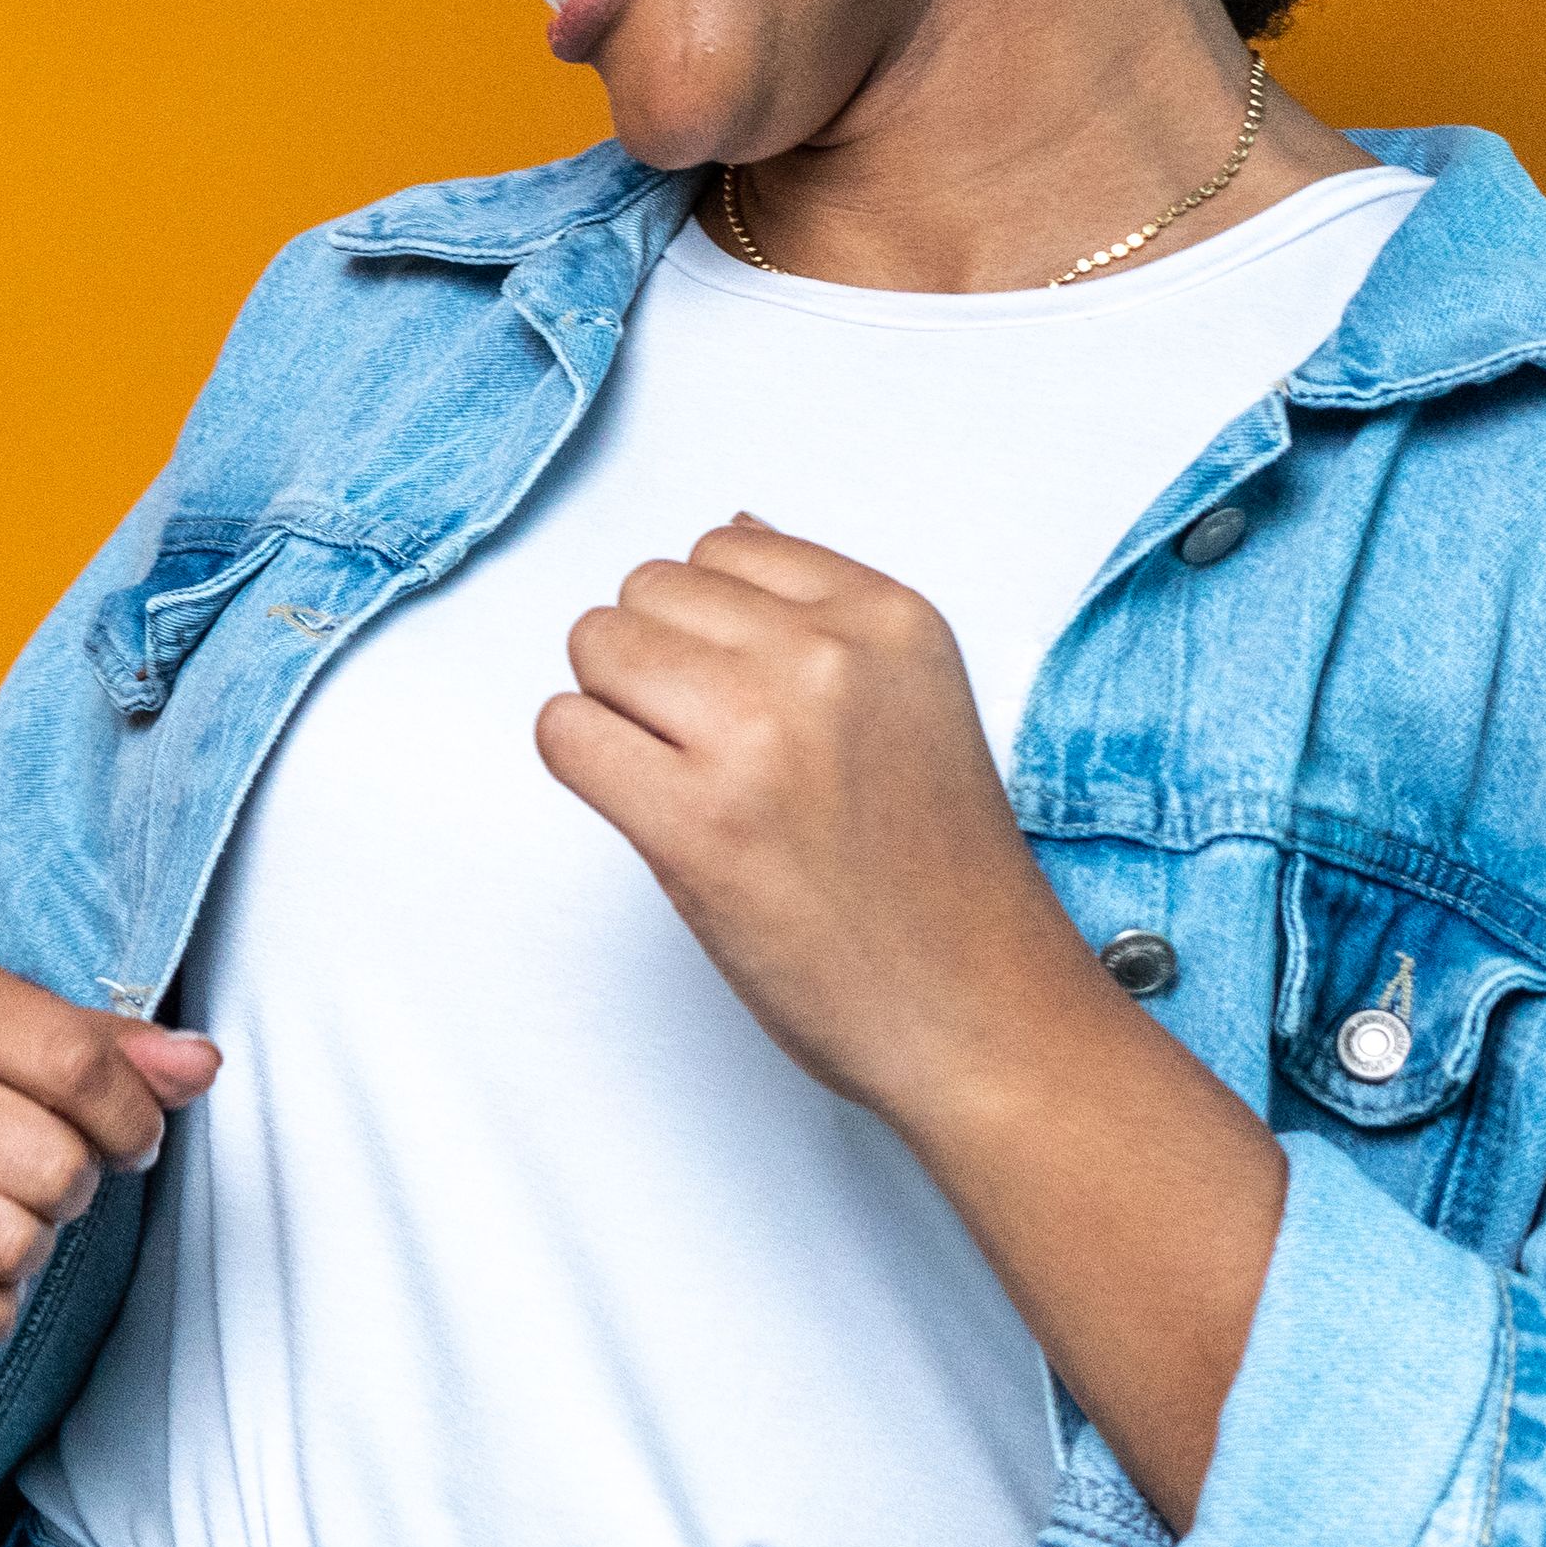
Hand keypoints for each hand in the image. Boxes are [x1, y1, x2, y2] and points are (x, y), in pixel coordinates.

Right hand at [0, 954, 220, 1390]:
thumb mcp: (53, 1050)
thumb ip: (130, 1056)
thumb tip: (197, 1064)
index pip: (81, 1066)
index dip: (132, 1121)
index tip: (129, 1138)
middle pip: (54, 1167)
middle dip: (72, 1189)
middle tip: (38, 1179)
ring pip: (6, 1245)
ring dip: (25, 1250)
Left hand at [534, 515, 1094, 1113]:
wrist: (980, 1012)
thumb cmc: (943, 880)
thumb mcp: (917, 701)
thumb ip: (821, 615)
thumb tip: (734, 534)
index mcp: (887, 619)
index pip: (724, 546)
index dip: (708, 624)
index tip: (742, 693)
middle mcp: (824, 658)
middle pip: (646, 591)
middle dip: (655, 662)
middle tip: (708, 748)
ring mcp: (757, 735)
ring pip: (596, 647)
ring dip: (615, 710)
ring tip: (688, 778)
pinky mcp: (694, 821)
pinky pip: (565, 732)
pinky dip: (587, 766)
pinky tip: (651, 811)